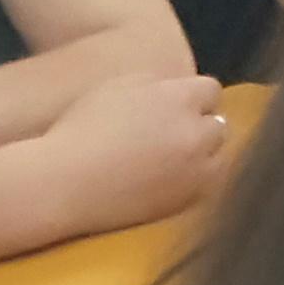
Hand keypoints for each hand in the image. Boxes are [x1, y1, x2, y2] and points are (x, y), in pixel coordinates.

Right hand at [40, 67, 233, 231]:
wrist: (65, 182)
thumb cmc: (83, 128)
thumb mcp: (117, 86)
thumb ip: (156, 83)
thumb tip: (178, 88)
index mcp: (179, 98)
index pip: (211, 90)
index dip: (195, 97)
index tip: (179, 105)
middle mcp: (194, 133)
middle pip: (218, 124)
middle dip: (201, 125)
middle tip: (176, 133)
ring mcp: (193, 171)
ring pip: (219, 157)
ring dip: (204, 154)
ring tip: (177, 158)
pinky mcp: (184, 201)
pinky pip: (207, 186)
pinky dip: (197, 180)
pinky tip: (173, 178)